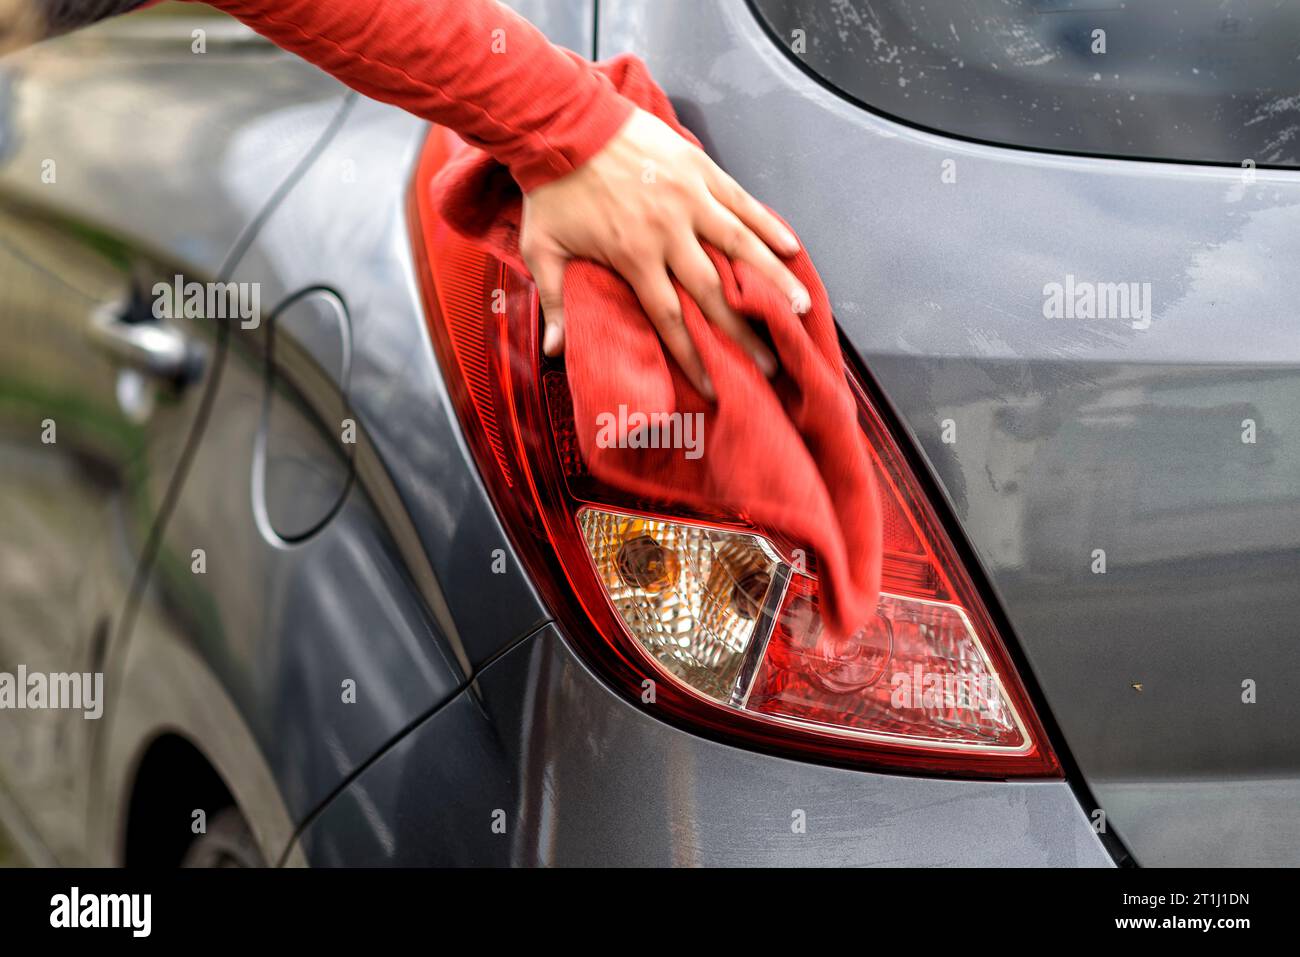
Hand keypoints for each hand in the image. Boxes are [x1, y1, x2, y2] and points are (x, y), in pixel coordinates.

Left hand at [519, 108, 810, 399]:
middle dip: (743, 331)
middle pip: (713, 291)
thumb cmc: (553, 190)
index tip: (713, 385)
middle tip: (769, 363)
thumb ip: (554, 301)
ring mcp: (690, 199)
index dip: (692, 354)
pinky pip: (741, 202)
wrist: (564, 123)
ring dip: (773, 280)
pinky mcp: (700, 171)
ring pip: (741, 246)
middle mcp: (669, 232)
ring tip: (801, 308)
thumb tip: (554, 351)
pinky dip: (767, 225)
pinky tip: (792, 249)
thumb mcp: (543, 249)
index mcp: (634, 256)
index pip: (670, 317)